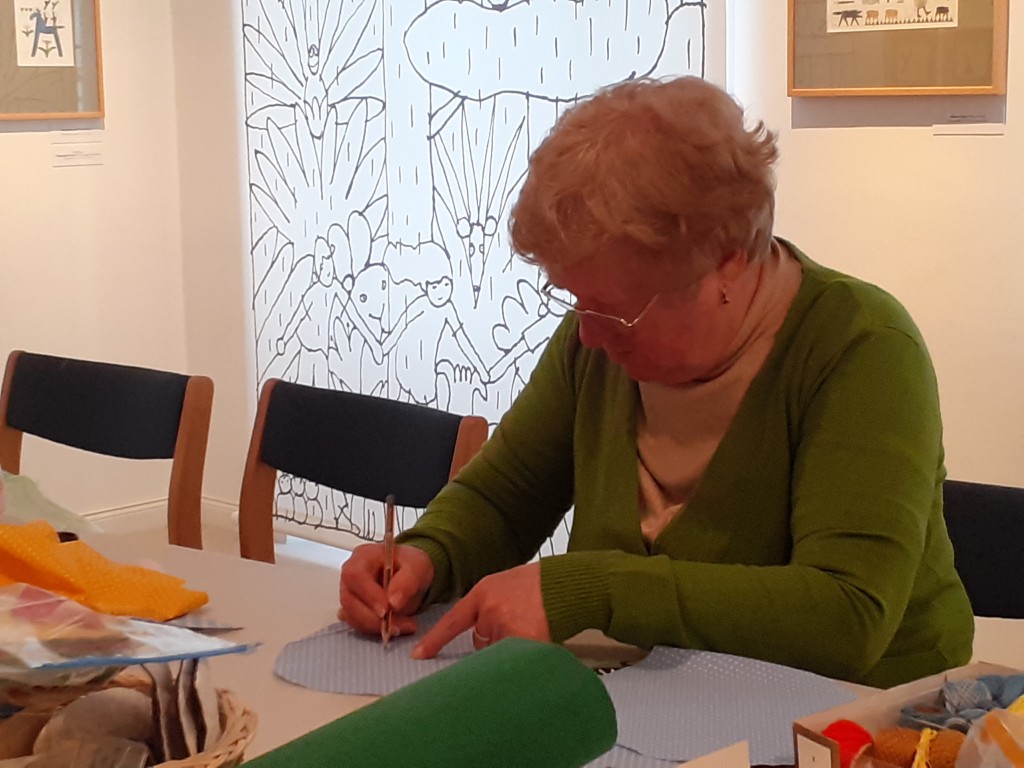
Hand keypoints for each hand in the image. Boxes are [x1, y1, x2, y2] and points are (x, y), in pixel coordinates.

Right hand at [338, 543, 433, 638]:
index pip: (356, 576)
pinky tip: (395, 628)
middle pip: (350, 600)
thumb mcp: (417, 566)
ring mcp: (350, 594)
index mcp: (363, 557)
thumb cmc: (410, 565)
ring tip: (403, 627)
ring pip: (352, 616)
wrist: (411, 575)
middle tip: (400, 625)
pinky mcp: (353, 610)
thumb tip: (394, 601)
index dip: (368, 595)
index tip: (387, 610)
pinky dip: (374, 631)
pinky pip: (357, 625)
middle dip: (374, 618)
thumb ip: (407, 581)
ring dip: (376, 627)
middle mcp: (351, 576)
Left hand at [412, 562, 549, 658]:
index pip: (452, 621)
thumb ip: (488, 605)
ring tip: (530, 624)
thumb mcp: (506, 584)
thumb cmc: (540, 584)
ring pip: (498, 651)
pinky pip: (515, 657)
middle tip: (516, 622)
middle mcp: (490, 610)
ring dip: (510, 645)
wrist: (567, 584)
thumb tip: (479, 632)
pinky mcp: (523, 641)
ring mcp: (506, 626)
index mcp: (484, 593)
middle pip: (480, 641)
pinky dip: (524, 652)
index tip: (419, 655)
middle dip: (493, 639)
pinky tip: (537, 634)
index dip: (435, 640)